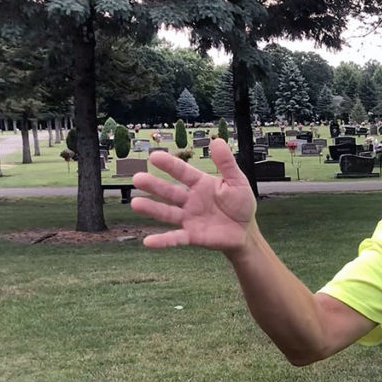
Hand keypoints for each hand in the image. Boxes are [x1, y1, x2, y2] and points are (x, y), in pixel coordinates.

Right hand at [131, 138, 255, 253]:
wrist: (246, 231)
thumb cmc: (240, 204)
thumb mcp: (237, 181)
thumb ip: (227, 163)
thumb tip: (218, 140)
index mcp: (200, 184)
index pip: (183, 172)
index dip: (170, 165)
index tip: (154, 156)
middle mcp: (190, 200)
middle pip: (169, 191)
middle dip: (154, 185)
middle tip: (137, 178)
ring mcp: (189, 218)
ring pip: (167, 212)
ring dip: (152, 208)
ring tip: (136, 204)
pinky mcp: (192, 235)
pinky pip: (175, 238)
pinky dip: (163, 240)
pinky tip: (148, 241)